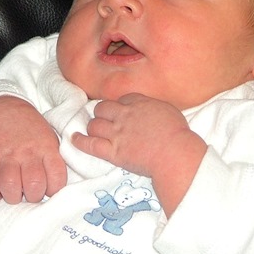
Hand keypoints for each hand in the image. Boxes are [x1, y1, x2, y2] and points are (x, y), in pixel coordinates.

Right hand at [0, 96, 65, 203]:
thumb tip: (57, 190)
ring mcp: (8, 155)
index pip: (57, 177)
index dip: (54, 190)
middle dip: (33, 196)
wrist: (5, 111)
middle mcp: (28, 152)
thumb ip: (55, 162)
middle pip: (34, 185)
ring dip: (13, 196)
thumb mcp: (50, 140)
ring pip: (10, 186)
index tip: (49, 190)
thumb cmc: (32, 133)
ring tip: (15, 192)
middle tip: (30, 192)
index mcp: (47, 148)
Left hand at [71, 93, 206, 215]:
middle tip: (105, 120)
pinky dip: (80, 141)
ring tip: (95, 130)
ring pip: (94, 124)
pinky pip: (90, 144)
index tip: (122, 111)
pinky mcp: (113, 152)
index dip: (120, 105)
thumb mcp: (169, 110)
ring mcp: (116, 133)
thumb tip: (149, 109)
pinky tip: (74, 138)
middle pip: (103, 108)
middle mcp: (124, 115)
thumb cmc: (178, 134)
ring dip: (94, 127)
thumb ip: (154, 107)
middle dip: (102, 113)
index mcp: (139, 102)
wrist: (174, 154)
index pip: (122, 99)